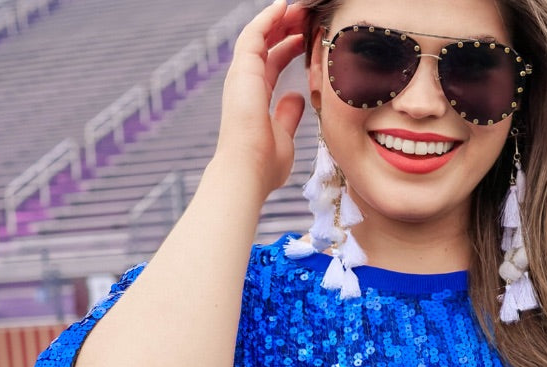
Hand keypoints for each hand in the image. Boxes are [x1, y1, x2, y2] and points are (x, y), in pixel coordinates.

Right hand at [214, 0, 307, 201]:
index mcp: (255, 99)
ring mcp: (242, 76)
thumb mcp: (285, 136)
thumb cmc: (265, 165)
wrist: (248, 171)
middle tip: (305, 18)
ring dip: (278, 19)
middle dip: (284, 29)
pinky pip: (254, 33)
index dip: (288, 50)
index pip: (271, 65)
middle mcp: (245, 84)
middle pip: (265, 46)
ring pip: (259, 35)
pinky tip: (283, 7)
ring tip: (297, 8)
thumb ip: (288, 115)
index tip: (305, 41)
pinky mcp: (242, 69)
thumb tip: (296, 97)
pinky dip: (268, 18)